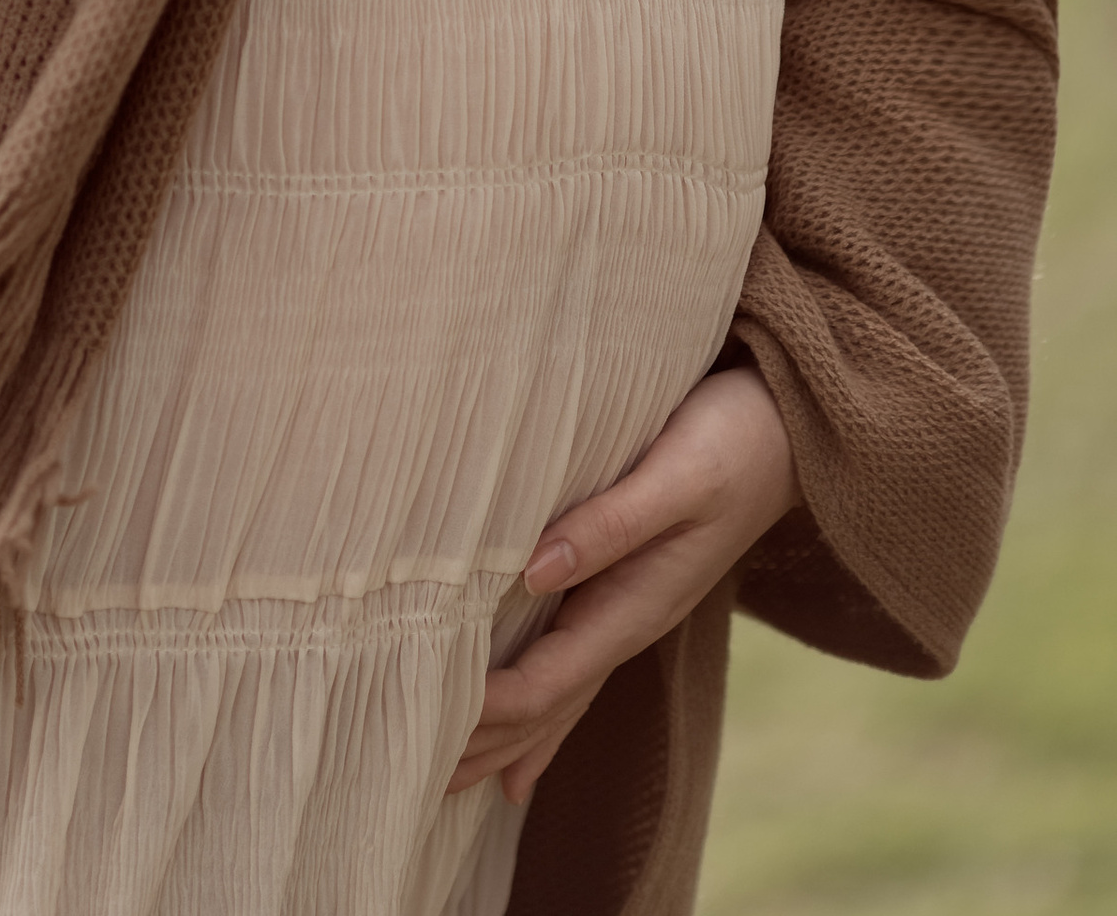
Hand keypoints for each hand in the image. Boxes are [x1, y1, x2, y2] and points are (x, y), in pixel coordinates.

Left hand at [446, 363, 797, 807]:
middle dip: (489, 741)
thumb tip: (535, 571)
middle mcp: (630, 620)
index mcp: (636, 603)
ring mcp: (631, 610)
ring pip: (560, 693)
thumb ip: (609, 524)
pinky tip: (526, 746)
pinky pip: (575, 666)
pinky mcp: (629, 589)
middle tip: (424, 780)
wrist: (791, 434)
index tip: (434, 724)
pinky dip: (543, 711)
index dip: (494, 706)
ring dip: (508, 736)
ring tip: (457, 778)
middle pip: (549, 703)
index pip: (551, 677)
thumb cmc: (733, 442)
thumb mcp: (675, 477)